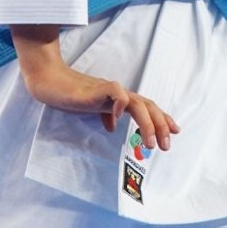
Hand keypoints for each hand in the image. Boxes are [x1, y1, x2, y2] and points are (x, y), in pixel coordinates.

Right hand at [11, 25, 178, 150]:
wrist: (52, 81)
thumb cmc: (72, 95)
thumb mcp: (93, 109)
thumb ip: (105, 116)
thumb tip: (113, 128)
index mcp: (121, 100)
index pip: (147, 108)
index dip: (162, 119)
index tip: (174, 133)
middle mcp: (120, 94)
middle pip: (148, 106)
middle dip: (160, 125)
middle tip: (166, 145)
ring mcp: (110, 90)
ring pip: (137, 102)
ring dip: (147, 122)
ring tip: (150, 142)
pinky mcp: (97, 88)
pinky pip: (115, 92)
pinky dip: (120, 105)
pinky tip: (117, 120)